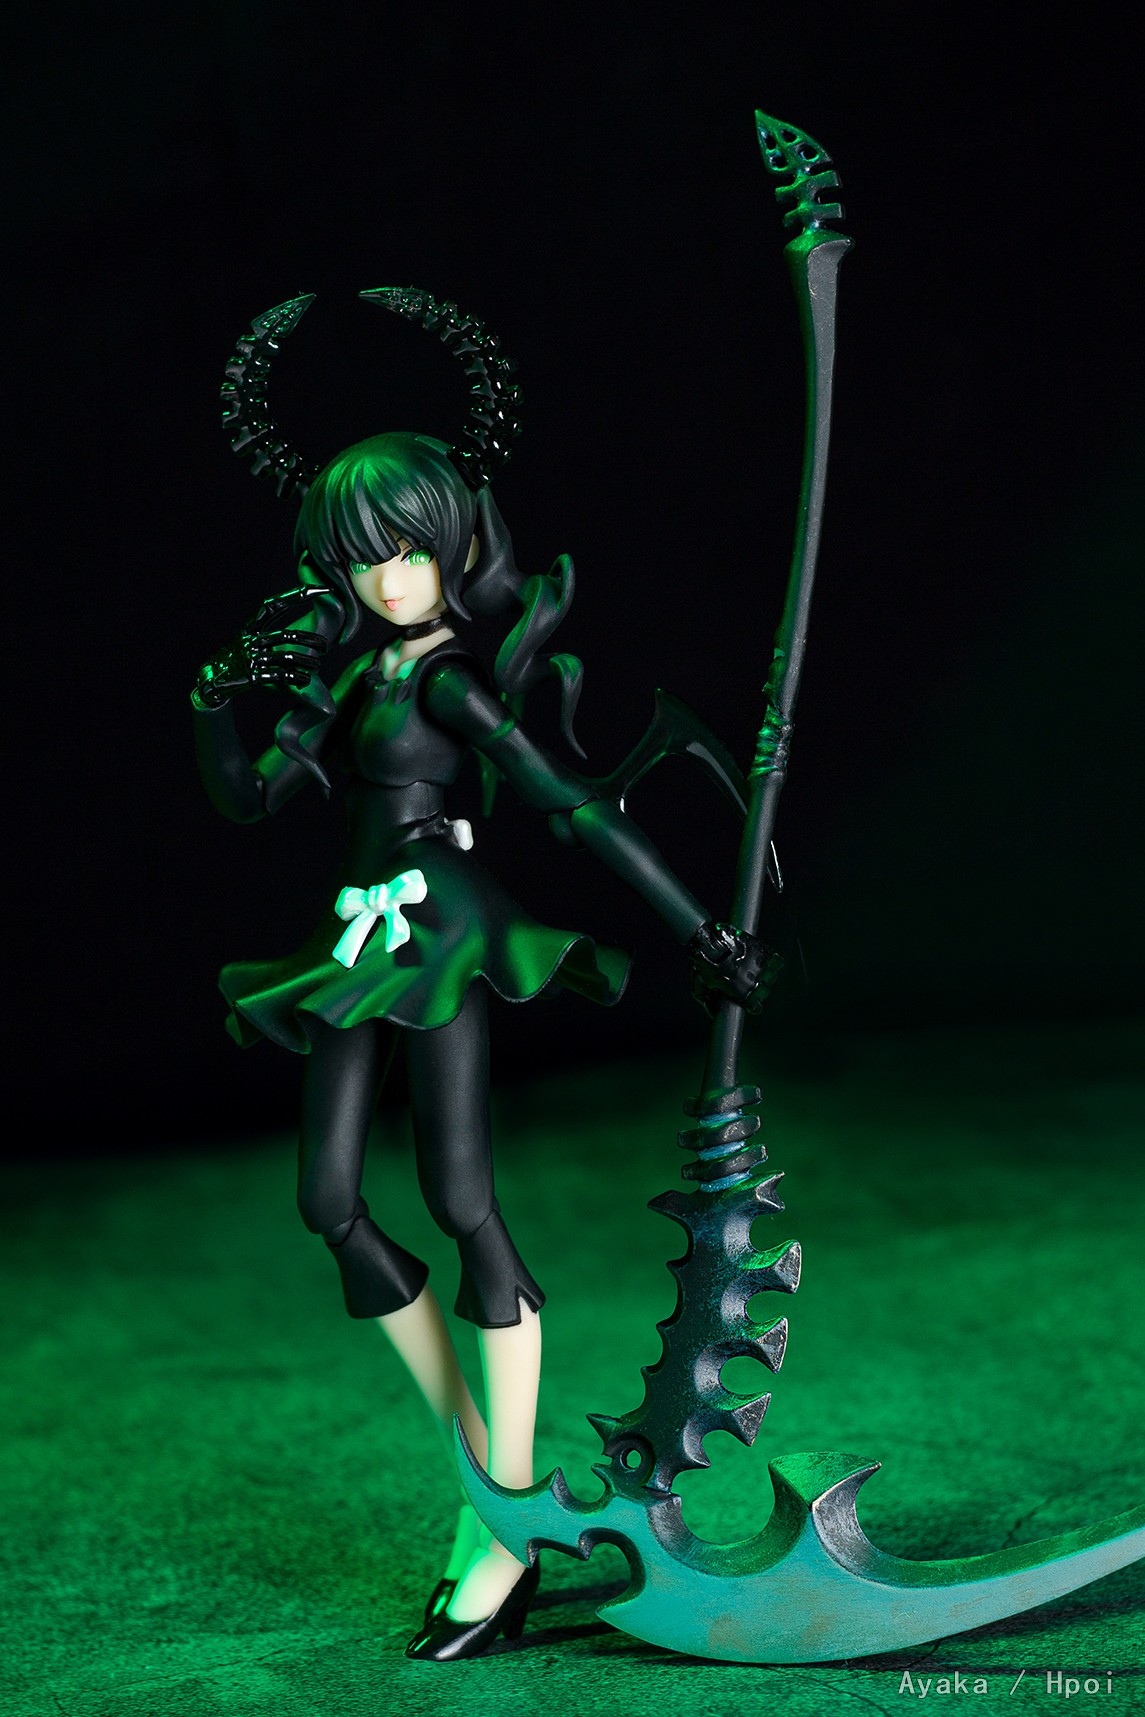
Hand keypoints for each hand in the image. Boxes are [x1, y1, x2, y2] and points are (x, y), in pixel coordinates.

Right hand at [193, 586, 329, 708]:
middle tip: (325, 646)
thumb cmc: (236, 658)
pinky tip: (305, 679)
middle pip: (287, 636)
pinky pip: (281, 675)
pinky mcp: (252, 676)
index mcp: (251, 628)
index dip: (295, 596)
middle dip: (311, 640)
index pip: (274, 606)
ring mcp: (252, 658)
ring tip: (317, 665)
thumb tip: (299, 634)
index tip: (318, 589)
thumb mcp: (248, 641)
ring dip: (307, 662)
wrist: (212, 680)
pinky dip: (296, 677)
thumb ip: (269, 635)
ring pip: (288, 657)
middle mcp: (252, 640)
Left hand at [688, 920, 780, 1016]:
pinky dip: (773, 963)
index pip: (756, 1007)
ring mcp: (759, 966)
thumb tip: (713, 1014)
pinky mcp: (762, 952)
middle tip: (749, 983)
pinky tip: (763, 961)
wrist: (706, 941)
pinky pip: (777, 962)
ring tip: (755, 971)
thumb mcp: (701, 989)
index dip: (752, 1005)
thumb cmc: (702, 964)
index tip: (749, 1001)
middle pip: (765, 992)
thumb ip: (709, 1004)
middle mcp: (753, 982)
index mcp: (740, 994)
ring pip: (771, 977)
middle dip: (758, 990)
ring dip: (765, 975)